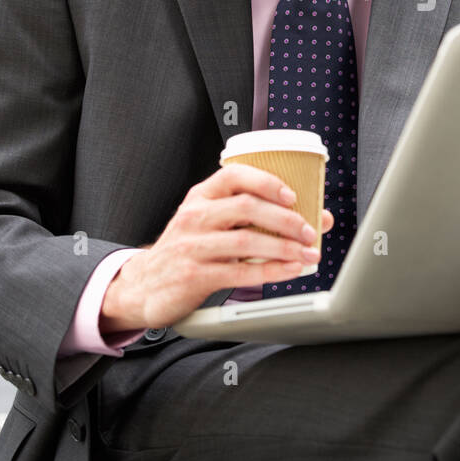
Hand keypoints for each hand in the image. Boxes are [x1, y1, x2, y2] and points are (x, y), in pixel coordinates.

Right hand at [101, 163, 334, 331]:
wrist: (143, 285)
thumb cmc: (187, 249)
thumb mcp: (209, 223)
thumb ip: (252, 217)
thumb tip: (316, 216)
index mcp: (200, 196)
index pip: (234, 175)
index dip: (266, 182)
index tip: (292, 195)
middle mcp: (195, 216)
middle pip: (246, 208)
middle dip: (285, 219)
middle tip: (309, 232)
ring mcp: (193, 246)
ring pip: (246, 241)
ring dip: (284, 248)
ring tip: (307, 254)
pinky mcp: (195, 276)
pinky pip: (240, 272)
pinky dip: (271, 271)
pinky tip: (290, 271)